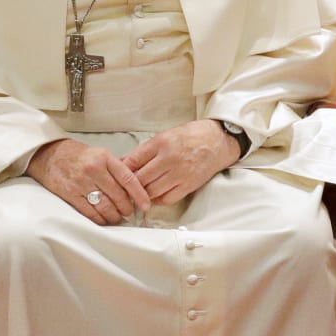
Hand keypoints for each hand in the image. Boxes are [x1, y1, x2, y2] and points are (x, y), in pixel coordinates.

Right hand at [28, 138, 152, 224]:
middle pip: (118, 195)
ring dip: (114, 216)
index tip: (146, 204)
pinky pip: (89, 212)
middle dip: (127, 208)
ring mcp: (81, 183)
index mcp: (105, 158)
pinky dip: (99, 219)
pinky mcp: (70, 194)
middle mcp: (94, 170)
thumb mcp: (100, 154)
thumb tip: (135, 186)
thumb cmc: (78, 155)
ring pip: (105, 206)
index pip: (129, 179)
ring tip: (118, 217)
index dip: (140, 195)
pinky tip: (104, 220)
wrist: (48, 155)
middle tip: (130, 212)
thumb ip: (116, 168)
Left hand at [123, 119, 241, 205]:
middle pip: (140, 179)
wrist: (218, 140)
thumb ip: (145, 150)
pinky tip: (155, 196)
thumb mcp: (165, 136)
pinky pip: (167, 198)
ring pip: (151, 191)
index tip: (117, 177)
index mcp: (161, 143)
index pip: (133, 161)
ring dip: (143, 194)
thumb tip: (125, 161)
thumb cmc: (192, 136)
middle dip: (130, 185)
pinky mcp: (189, 184)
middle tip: (125, 189)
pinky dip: (158, 200)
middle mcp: (170, 158)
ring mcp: (180, 173)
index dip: (122, 171)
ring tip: (139, 194)